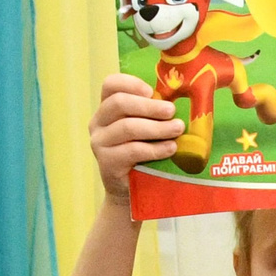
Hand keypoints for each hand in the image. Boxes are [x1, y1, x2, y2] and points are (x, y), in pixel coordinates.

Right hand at [90, 74, 183, 197]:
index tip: (152, 92)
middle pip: (119, 103)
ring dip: (157, 127)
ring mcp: (99, 143)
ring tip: (177, 129)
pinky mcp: (106, 162)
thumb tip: (176, 102)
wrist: (129, 192)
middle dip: (149, 106)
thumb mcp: (145, 130)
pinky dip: (155, 148)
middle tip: (172, 111)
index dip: (132, 84)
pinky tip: (170, 148)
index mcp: (106, 108)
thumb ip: (151, 114)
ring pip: (128, 127)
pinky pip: (133, 150)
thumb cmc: (142, 155)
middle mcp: (98, 122)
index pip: (111, 85)